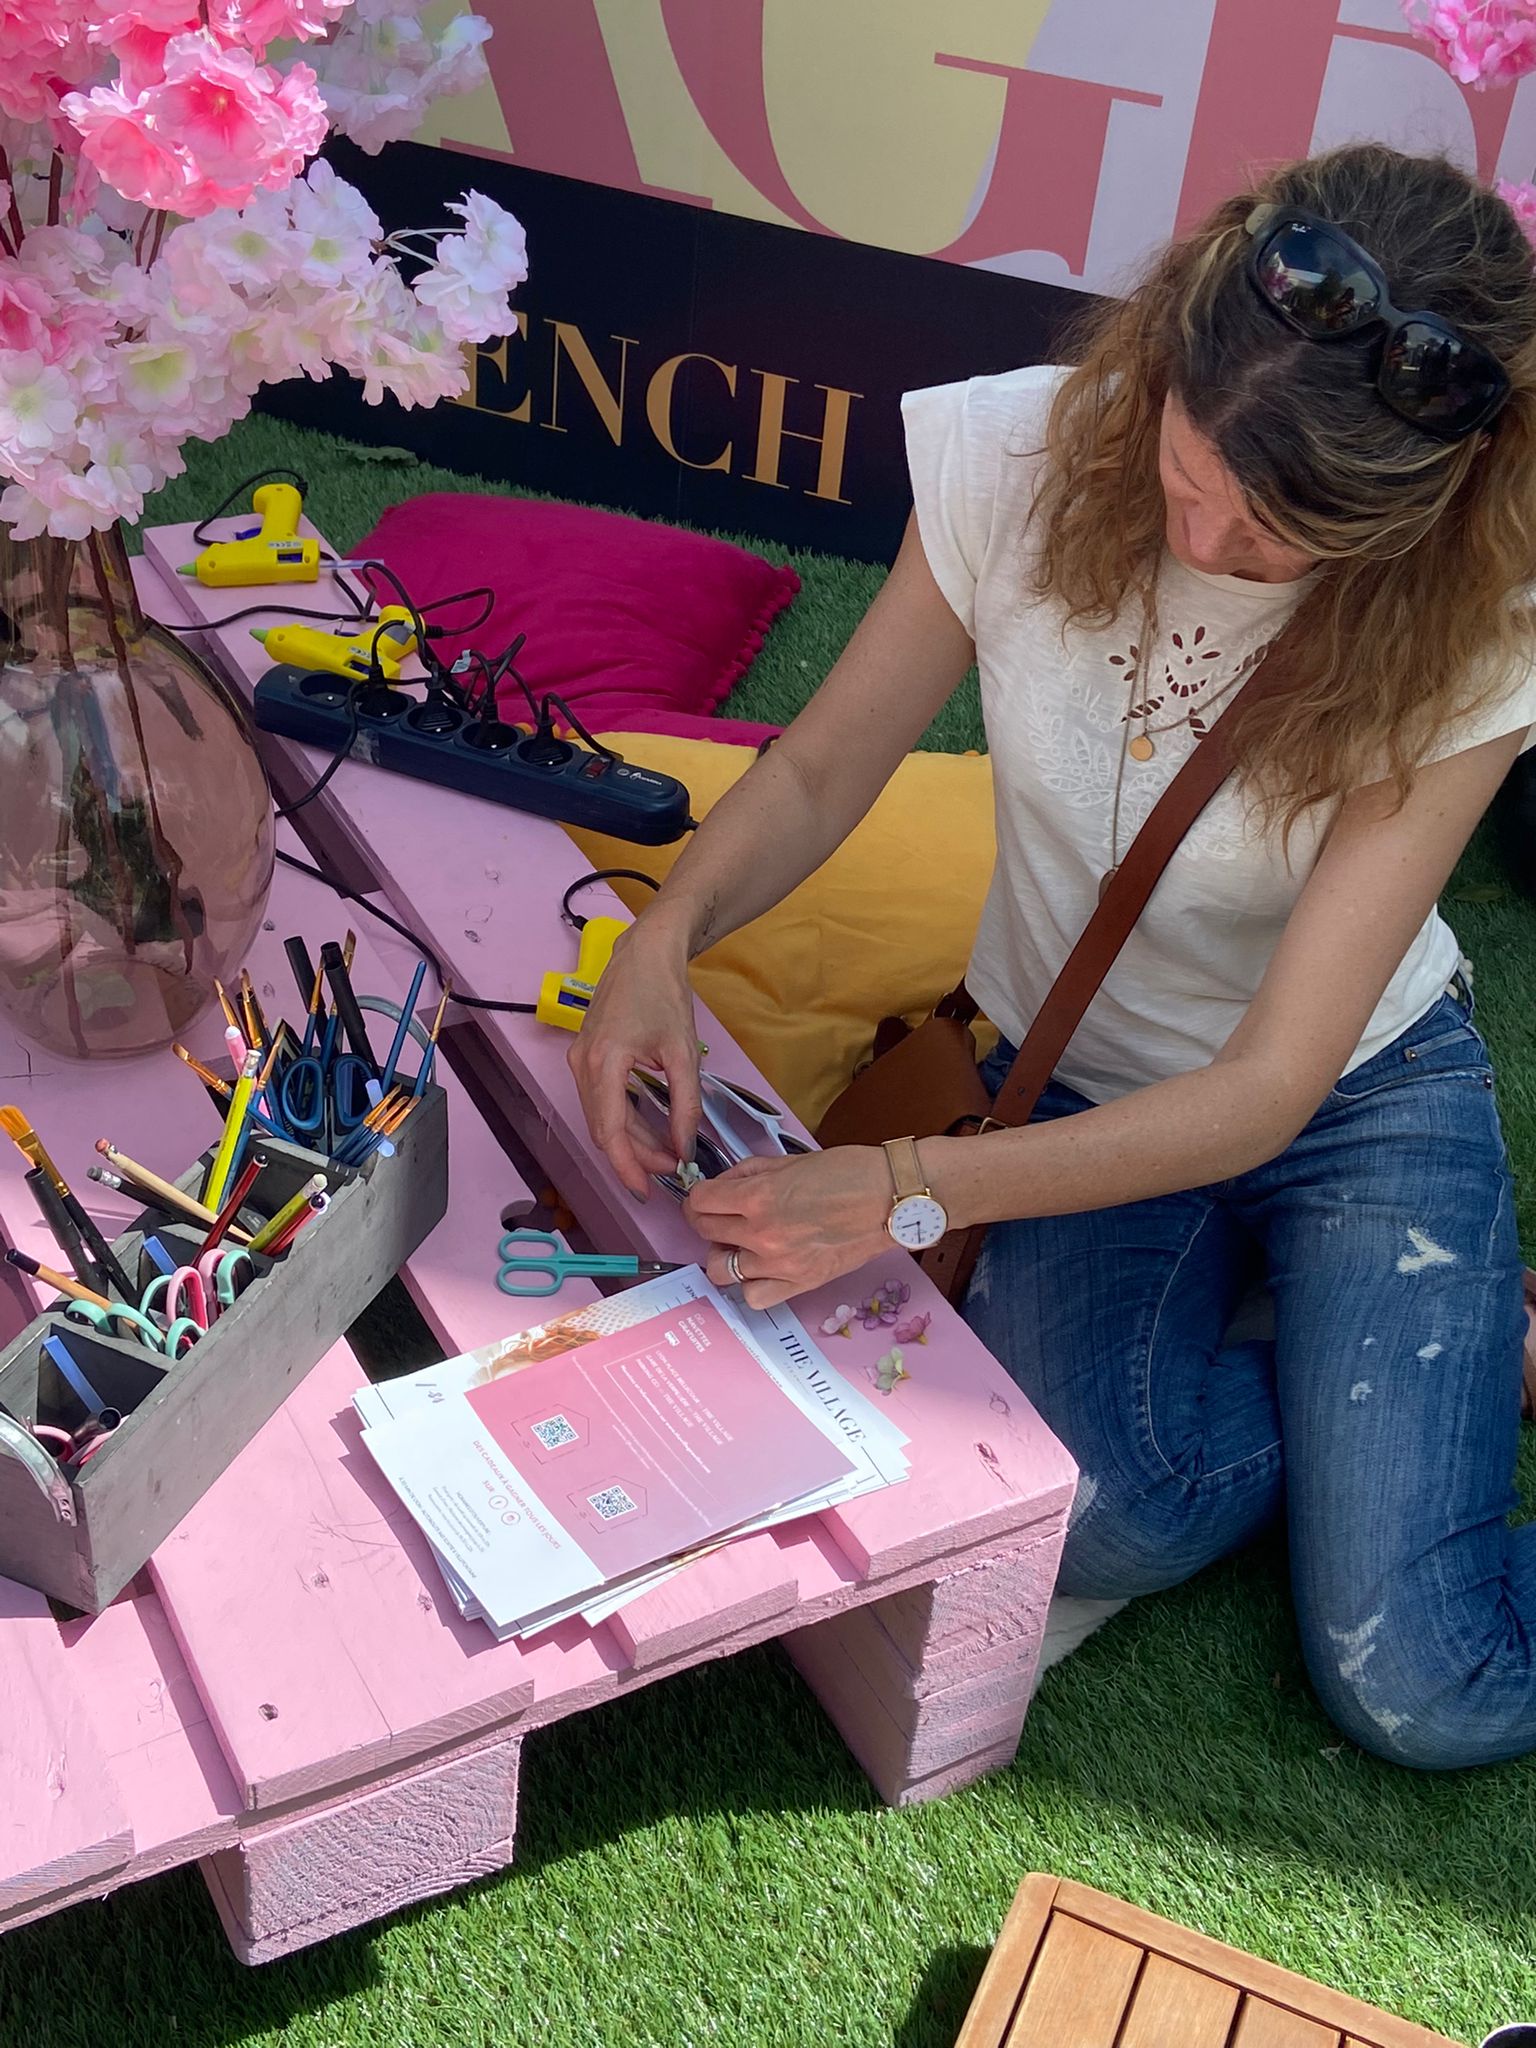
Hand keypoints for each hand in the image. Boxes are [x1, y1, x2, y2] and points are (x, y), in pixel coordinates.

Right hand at [568, 926, 700, 1199]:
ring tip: (666, 1153)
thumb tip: (685, 1148)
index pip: (609, 1131)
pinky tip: (650, 1129)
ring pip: (601, 1117)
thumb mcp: (683, 1054)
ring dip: (631, 1139)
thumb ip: (684, 1105)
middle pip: (604, 1128)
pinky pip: (601, 1101)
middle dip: (635, 1155)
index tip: (646, 1192)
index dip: (627, 1167)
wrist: (644, 953)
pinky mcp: (586, 1057)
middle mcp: (582, 1065)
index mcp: (603, 1063)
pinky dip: (624, 1119)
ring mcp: (579, 1060)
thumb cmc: (665, 995)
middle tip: (672, 1169)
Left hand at [686, 1146, 890, 1308]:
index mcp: (758, 1196)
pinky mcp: (800, 1284)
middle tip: (722, 1215)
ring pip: (721, 1270)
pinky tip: (762, 1268)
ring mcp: (779, 1264)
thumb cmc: (848, 1172)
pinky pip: (754, 1297)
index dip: (698, 1196)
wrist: (891, 1198)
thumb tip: (722, 1185)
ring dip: (725, 1253)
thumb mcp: (789, 1160)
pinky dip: (751, 1284)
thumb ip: (748, 1173)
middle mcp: (762, 1233)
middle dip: (707, 1220)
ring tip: (742, 1243)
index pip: (700, 1201)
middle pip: (706, 1233)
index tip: (706, 1197)